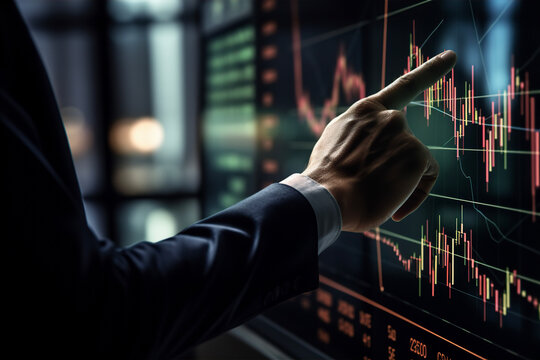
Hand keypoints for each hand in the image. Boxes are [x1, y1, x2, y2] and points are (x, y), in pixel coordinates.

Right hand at [302, 50, 456, 231]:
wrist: (325, 197)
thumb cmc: (326, 182)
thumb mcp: (336, 146)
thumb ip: (361, 136)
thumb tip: (376, 152)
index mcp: (364, 112)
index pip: (403, 87)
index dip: (430, 71)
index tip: (451, 57)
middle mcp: (387, 116)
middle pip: (404, 146)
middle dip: (393, 168)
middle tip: (372, 188)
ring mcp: (403, 133)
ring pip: (413, 165)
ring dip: (399, 185)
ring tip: (372, 198)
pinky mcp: (416, 154)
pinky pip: (425, 179)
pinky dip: (413, 197)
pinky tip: (394, 210)